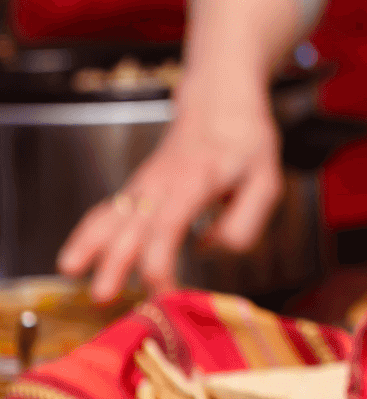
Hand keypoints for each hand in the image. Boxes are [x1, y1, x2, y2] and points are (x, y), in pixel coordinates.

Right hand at [56, 81, 282, 300]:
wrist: (221, 102)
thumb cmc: (246, 143)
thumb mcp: (266, 182)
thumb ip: (244, 222)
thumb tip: (206, 250)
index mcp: (196, 181)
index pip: (169, 224)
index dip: (160, 260)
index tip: (163, 290)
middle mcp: (162, 182)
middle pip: (132, 225)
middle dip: (114, 261)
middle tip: (103, 297)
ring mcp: (145, 184)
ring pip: (110, 213)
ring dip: (89, 245)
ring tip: (69, 274)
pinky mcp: (138, 188)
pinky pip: (107, 210)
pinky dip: (88, 234)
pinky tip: (74, 259)